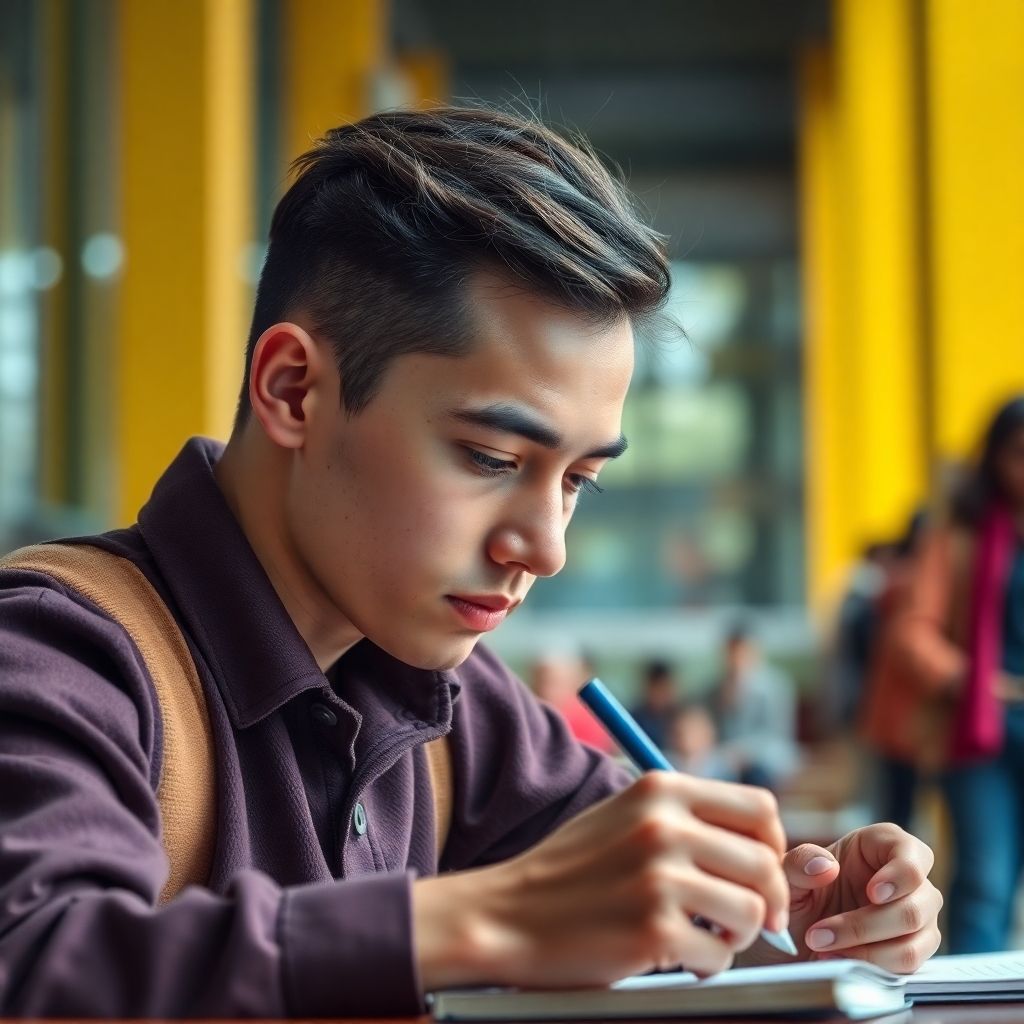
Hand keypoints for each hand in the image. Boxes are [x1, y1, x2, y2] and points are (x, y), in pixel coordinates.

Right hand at [413, 773, 789, 990]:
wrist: (507, 914)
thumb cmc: (572, 869)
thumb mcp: (625, 817)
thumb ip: (686, 821)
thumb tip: (766, 851)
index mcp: (660, 789)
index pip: (760, 808)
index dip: (771, 845)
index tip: (760, 873)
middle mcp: (664, 826)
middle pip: (765, 863)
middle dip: (769, 900)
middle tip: (752, 921)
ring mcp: (659, 878)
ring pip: (752, 913)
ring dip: (735, 936)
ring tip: (702, 937)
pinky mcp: (653, 930)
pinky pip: (719, 957)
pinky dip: (705, 966)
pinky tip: (674, 957)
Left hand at [758, 824, 941, 972]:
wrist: (789, 939)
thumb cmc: (795, 895)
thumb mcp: (786, 873)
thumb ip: (800, 862)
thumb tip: (828, 866)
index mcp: (880, 847)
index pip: (914, 854)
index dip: (901, 875)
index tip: (873, 893)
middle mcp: (906, 881)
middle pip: (918, 905)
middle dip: (867, 925)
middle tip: (820, 934)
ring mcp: (915, 918)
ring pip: (915, 940)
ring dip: (867, 950)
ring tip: (823, 949)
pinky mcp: (912, 951)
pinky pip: (909, 965)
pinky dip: (872, 966)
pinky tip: (837, 960)